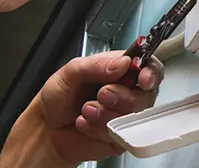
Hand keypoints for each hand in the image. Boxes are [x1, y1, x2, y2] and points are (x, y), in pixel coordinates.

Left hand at [0, 51, 163, 166]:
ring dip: (105, 114)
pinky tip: (87, 124)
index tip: (142, 79)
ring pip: (133, 116)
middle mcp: (129, 91)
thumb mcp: (70, 72)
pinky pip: (121, 135)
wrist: (47, 127)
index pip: (150, 66)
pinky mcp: (122, 136)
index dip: (151, 73)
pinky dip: (99, 130)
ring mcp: (127, 114)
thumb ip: (97, 64)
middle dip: (121, 96)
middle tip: (101, 94)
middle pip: (146, 94)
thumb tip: (123, 63)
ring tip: (86, 110)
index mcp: (122, 69)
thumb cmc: (60, 97)